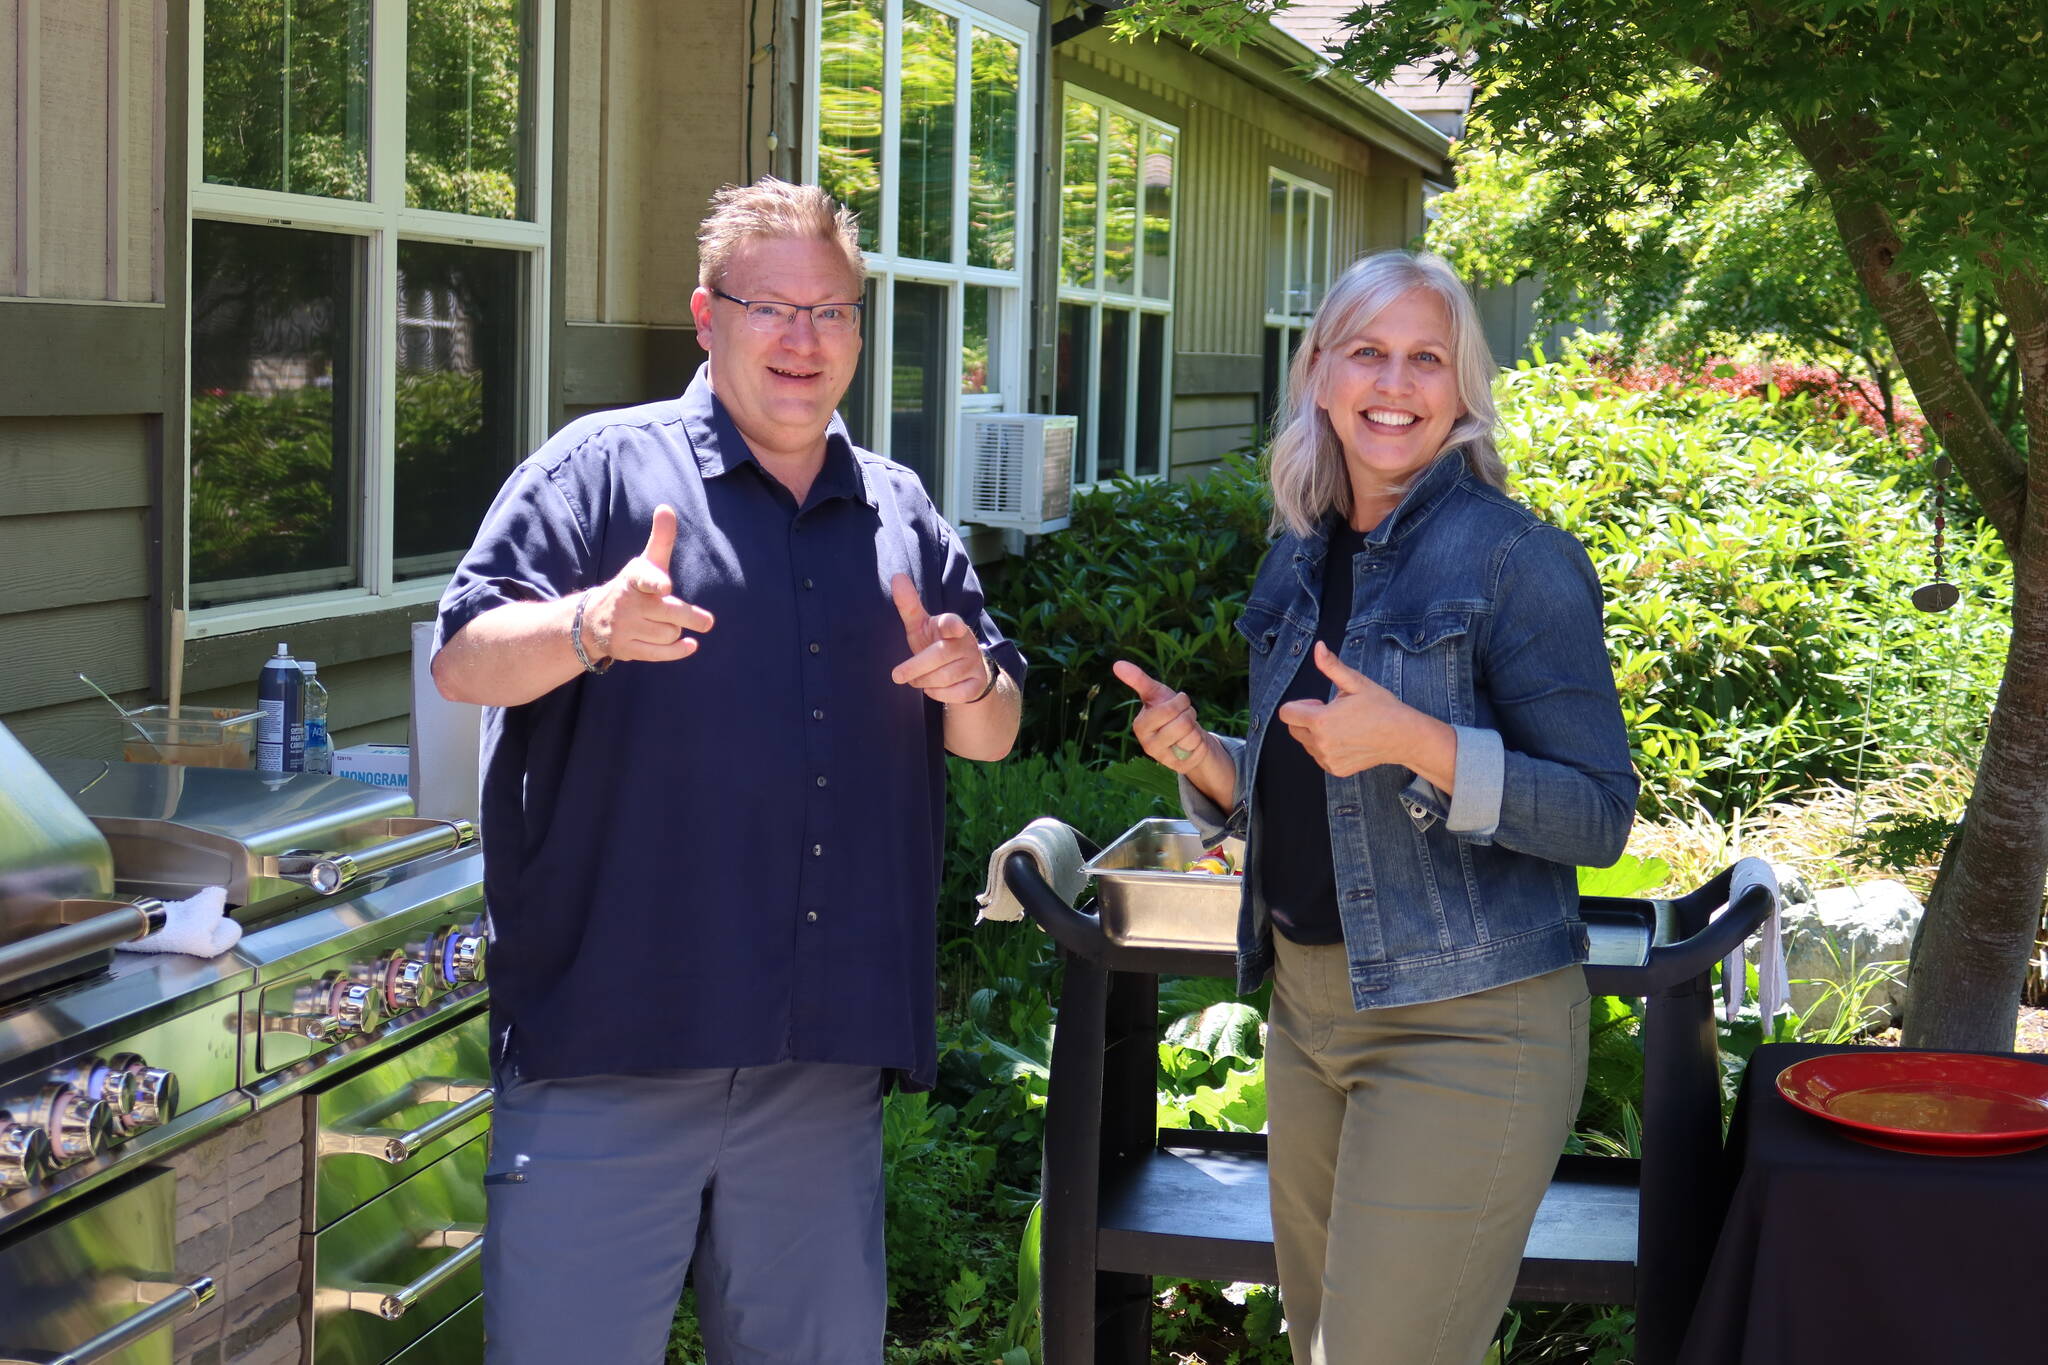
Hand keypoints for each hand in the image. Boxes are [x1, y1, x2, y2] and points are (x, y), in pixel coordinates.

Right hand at [587, 506, 715, 662]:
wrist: (591, 619)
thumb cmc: (632, 587)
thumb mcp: (645, 563)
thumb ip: (661, 539)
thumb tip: (666, 508)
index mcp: (633, 578)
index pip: (645, 578)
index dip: (655, 582)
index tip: (665, 587)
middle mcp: (627, 602)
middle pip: (669, 612)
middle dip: (689, 617)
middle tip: (707, 622)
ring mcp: (625, 627)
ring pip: (668, 633)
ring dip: (675, 631)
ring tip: (667, 624)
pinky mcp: (626, 648)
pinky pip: (659, 653)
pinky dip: (677, 651)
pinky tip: (690, 645)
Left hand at [890, 574, 991, 701]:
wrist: (965, 674)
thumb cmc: (936, 645)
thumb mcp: (921, 626)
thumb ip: (909, 605)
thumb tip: (897, 576)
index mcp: (952, 626)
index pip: (952, 623)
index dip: (951, 625)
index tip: (952, 627)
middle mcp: (967, 643)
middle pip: (939, 655)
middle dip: (916, 667)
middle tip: (896, 675)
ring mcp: (975, 664)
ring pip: (944, 677)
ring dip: (923, 681)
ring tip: (916, 680)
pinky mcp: (977, 685)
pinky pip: (954, 694)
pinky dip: (937, 694)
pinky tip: (933, 689)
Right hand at [1112, 660, 1213, 773]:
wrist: (1183, 734)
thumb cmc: (1168, 711)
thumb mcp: (1156, 693)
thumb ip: (1137, 679)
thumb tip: (1117, 664)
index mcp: (1140, 725)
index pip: (1168, 709)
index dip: (1181, 701)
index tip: (1180, 700)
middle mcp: (1148, 744)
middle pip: (1182, 723)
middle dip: (1189, 713)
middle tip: (1184, 714)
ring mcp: (1163, 757)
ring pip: (1191, 735)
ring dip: (1195, 727)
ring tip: (1186, 728)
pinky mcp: (1178, 765)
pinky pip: (1196, 748)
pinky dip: (1198, 741)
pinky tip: (1189, 743)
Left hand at [1275, 642, 1419, 776]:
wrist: (1403, 736)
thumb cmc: (1381, 707)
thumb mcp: (1356, 683)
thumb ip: (1332, 666)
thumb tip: (1318, 647)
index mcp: (1321, 720)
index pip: (1286, 713)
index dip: (1301, 705)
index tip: (1319, 704)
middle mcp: (1320, 743)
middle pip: (1293, 729)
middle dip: (1306, 719)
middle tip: (1333, 714)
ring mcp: (1327, 759)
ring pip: (1306, 744)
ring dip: (1316, 735)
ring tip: (1343, 727)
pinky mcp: (1335, 769)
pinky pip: (1319, 757)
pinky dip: (1327, 748)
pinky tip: (1347, 740)